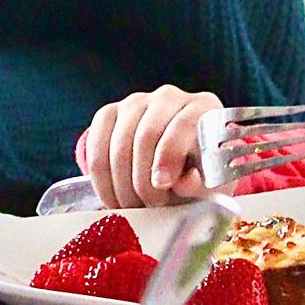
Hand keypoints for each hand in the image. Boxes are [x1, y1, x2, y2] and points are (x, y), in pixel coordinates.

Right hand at [76, 87, 226, 209]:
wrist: (178, 170)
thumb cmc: (199, 174)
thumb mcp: (209, 183)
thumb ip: (201, 184)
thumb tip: (185, 182)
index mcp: (203, 107)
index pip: (182, 126)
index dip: (169, 156)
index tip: (162, 185)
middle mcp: (168, 98)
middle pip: (146, 135)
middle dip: (142, 178)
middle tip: (148, 206)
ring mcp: (135, 102)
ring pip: (118, 143)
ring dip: (121, 182)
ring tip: (132, 207)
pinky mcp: (109, 113)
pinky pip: (96, 144)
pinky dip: (101, 176)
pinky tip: (111, 196)